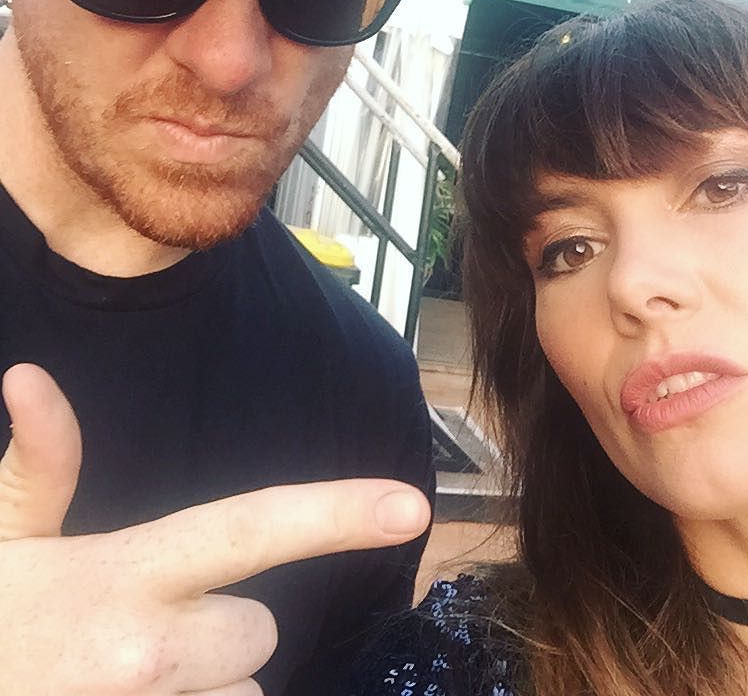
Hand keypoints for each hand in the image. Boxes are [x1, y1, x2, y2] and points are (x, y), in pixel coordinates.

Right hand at [0, 363, 430, 694]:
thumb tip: (29, 378)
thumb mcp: (3, 541)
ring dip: (202, 688)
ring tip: (122, 679)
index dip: (339, 514)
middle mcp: (155, 654)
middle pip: (261, 632)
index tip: (411, 505)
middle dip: (222, 630)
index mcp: (126, 575)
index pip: (253, 528)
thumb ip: (40, 465)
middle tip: (140, 631)